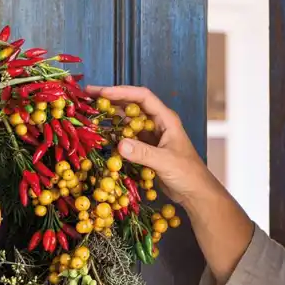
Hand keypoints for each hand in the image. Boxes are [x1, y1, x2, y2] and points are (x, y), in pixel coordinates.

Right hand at [88, 85, 252, 284]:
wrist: (195, 192)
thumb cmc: (188, 174)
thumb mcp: (165, 162)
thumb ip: (143, 153)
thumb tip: (119, 144)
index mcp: (166, 119)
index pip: (142, 97)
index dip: (121, 92)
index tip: (102, 93)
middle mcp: (157, 123)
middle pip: (132, 104)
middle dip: (111, 99)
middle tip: (89, 95)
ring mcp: (151, 136)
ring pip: (128, 120)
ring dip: (110, 115)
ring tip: (91, 111)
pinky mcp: (146, 148)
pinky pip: (127, 136)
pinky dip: (114, 133)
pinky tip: (101, 133)